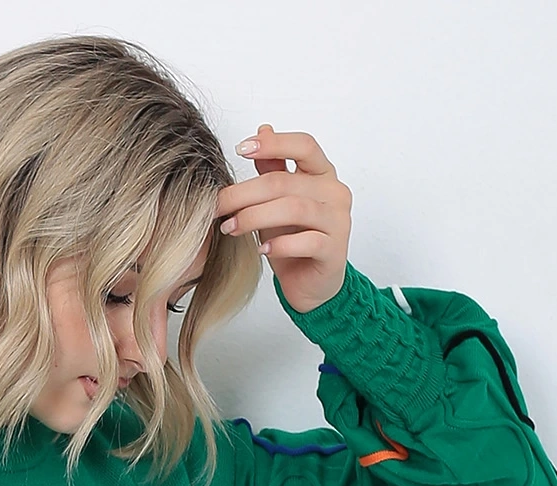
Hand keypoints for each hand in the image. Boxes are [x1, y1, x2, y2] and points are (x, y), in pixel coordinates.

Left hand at [215, 126, 351, 313]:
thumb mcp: (278, 200)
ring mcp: (338, 221)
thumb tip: (263, 129)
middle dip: (245, 193)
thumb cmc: (294, 239)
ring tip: (231, 228)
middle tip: (218, 205)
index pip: (304, 145)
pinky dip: (280, 245)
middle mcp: (334, 192)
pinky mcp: (334, 250)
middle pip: (285, 182)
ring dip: (255, 217)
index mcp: (322, 173)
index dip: (273, 144)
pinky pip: (306, 242)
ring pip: (294, 209)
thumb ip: (273, 167)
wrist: (310, 285)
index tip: (240, 149)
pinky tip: (262, 250)